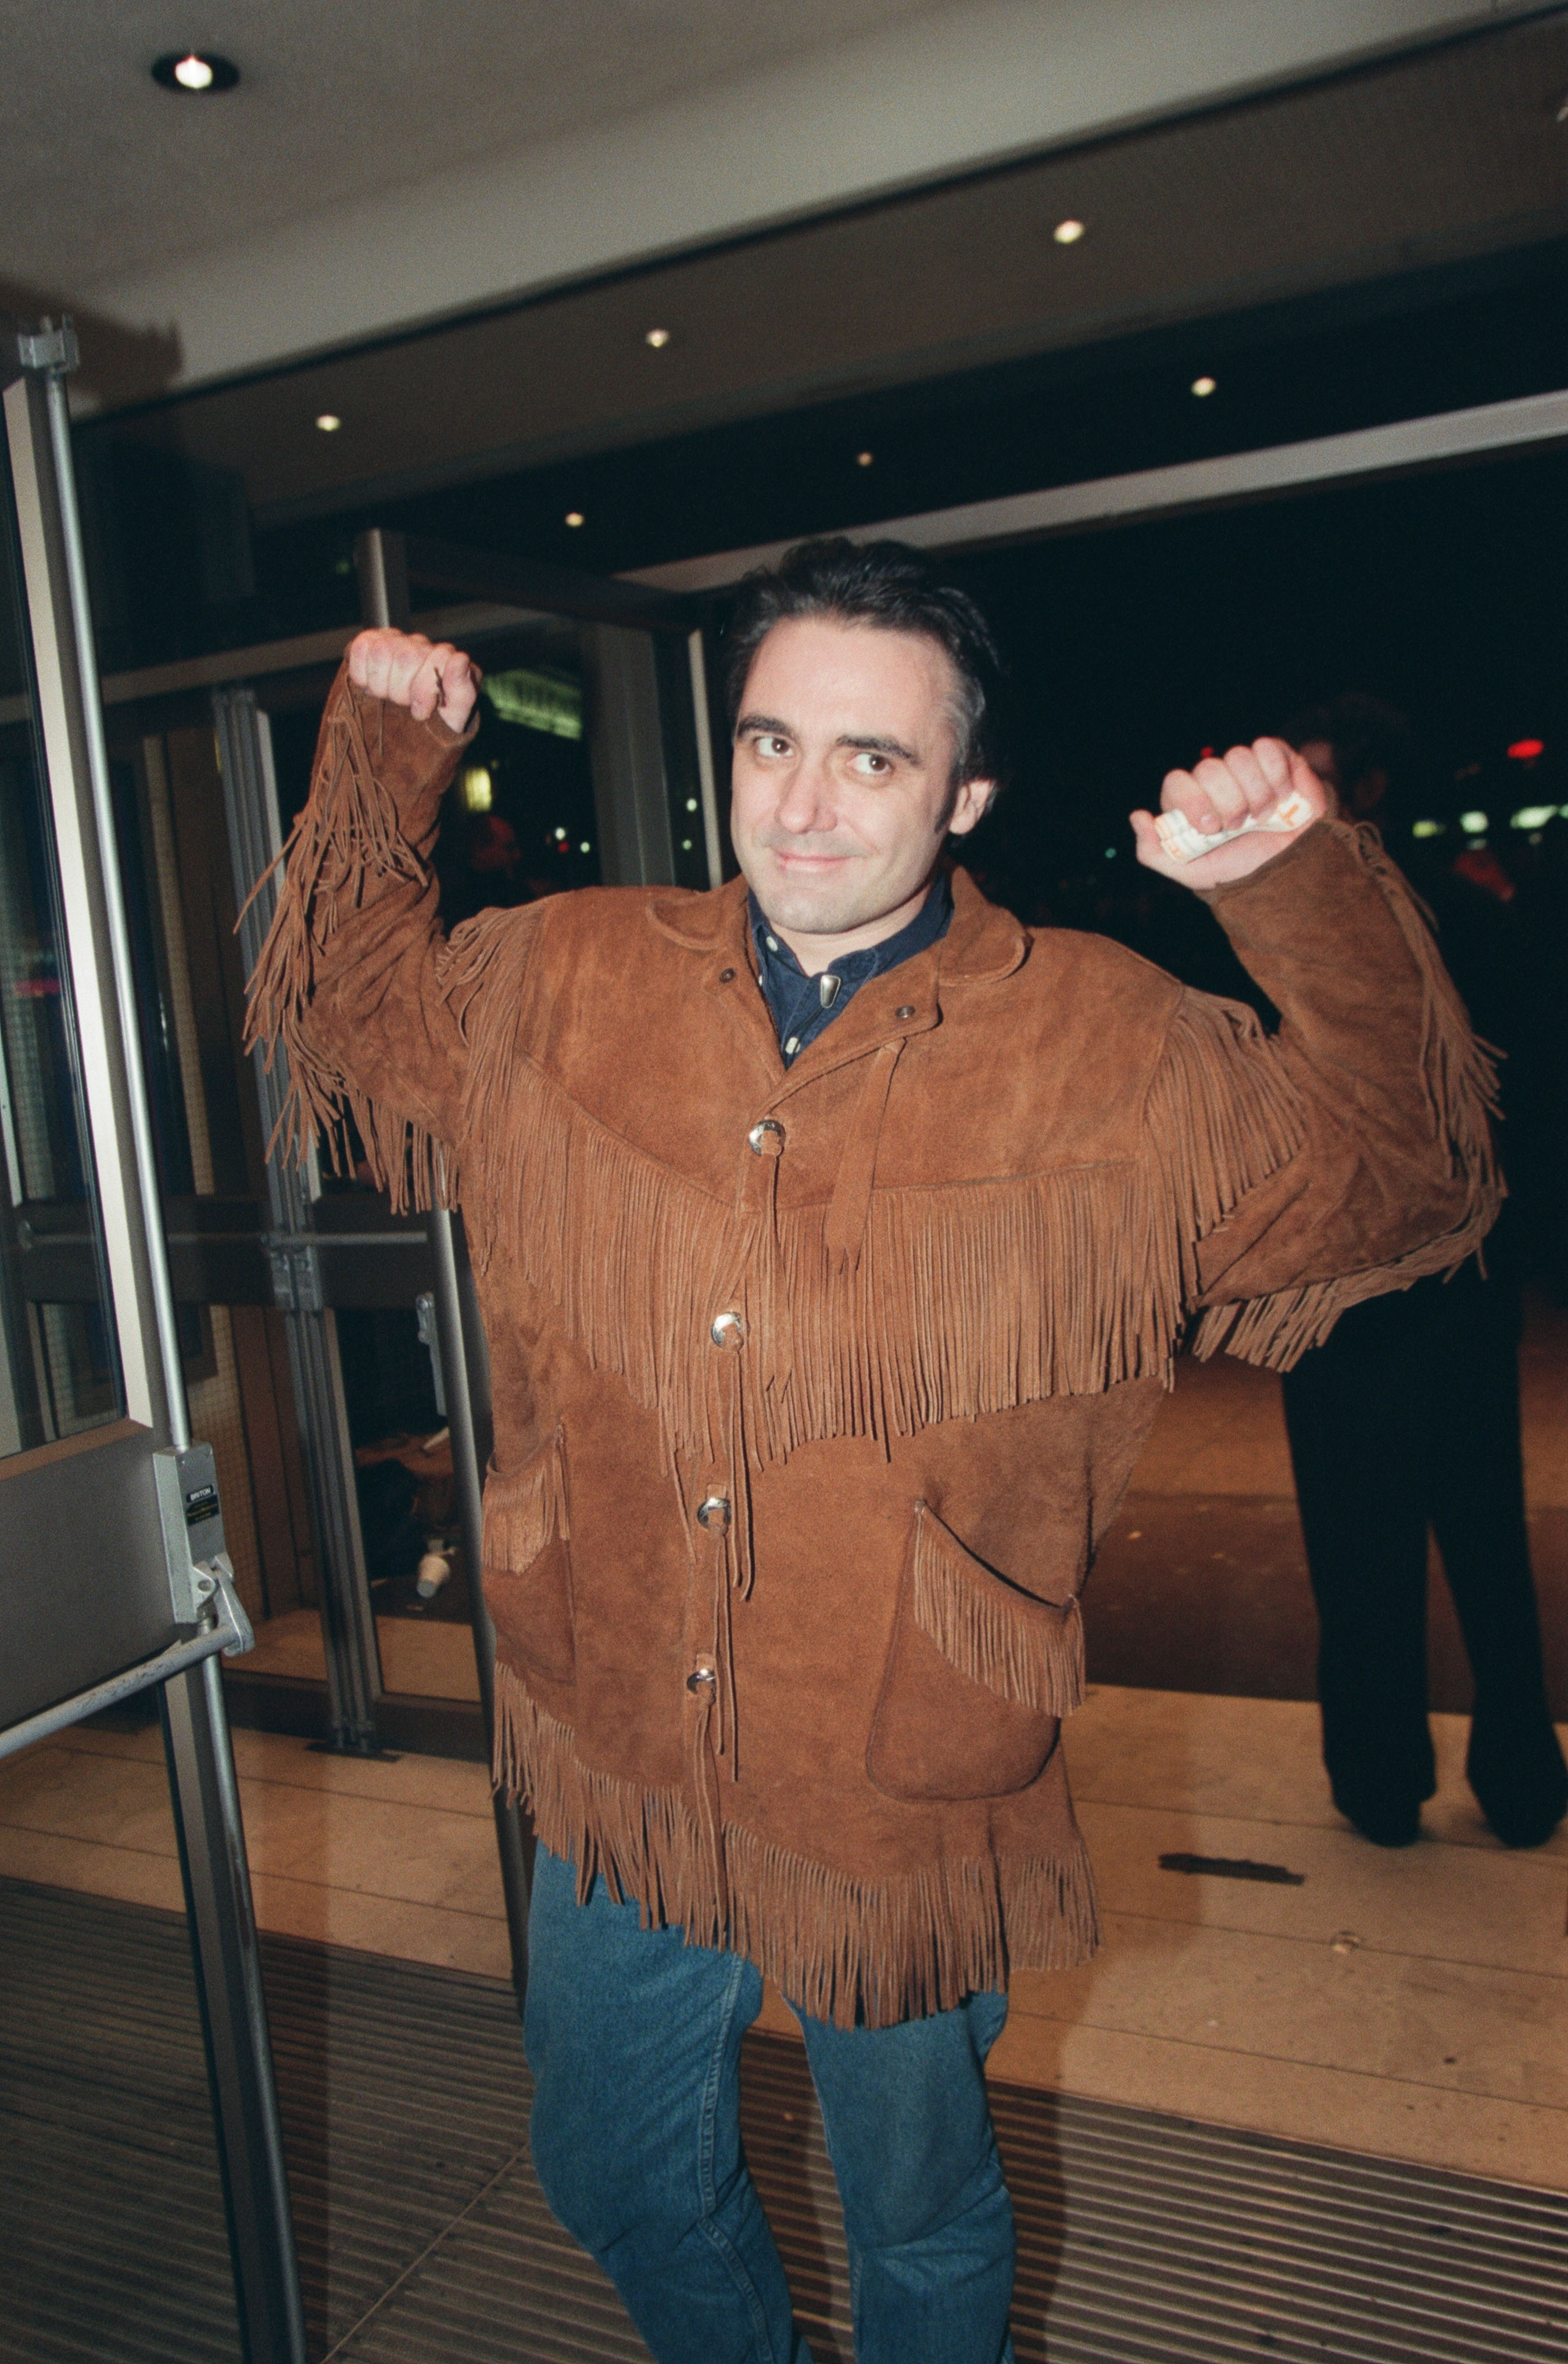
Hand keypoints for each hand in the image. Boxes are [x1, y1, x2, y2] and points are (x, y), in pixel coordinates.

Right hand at [347, 628, 480, 733]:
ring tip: (387, 697)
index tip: (420, 712)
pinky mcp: (371, 643)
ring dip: (381, 684)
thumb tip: (460, 660)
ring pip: (382, 651)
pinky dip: (362, 674)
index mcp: (450, 662)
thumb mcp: (452, 721)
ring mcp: (398, 642)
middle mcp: (424, 647)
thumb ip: (462, 692)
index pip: (439, 657)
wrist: (400, 742)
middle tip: (402, 705)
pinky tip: (371, 686)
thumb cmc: (431, 730)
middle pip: (406, 656)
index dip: (424, 689)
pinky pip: (362, 647)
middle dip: (400, 691)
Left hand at [1130, 738, 1327, 888]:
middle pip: (1208, 769)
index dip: (1191, 800)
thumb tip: (1137, 816)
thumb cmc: (1241, 870)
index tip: (1209, 828)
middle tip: (1238, 826)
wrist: (1290, 872)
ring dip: (1254, 794)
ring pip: (1238, 757)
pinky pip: (1267, 748)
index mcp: (1191, 802)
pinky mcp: (1278, 759)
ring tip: (1264, 817)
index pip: (1176, 781)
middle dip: (1227, 803)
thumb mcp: (1191, 871)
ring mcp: (1246, 768)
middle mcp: (1216, 782)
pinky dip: (1276, 776)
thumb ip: (1155, 852)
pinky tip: (1283, 798)